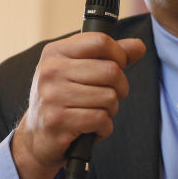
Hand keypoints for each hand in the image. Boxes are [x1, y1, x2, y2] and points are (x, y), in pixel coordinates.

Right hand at [11, 33, 146, 178]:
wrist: (38, 137)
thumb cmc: (64, 99)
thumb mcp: (80, 70)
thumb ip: (110, 56)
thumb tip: (139, 46)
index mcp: (55, 52)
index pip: (100, 41)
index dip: (119, 55)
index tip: (118, 66)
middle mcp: (51, 71)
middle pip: (111, 71)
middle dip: (120, 88)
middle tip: (109, 96)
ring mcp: (52, 96)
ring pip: (110, 97)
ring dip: (110, 110)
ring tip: (95, 112)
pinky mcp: (58, 121)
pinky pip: (101, 119)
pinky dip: (104, 128)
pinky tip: (91, 128)